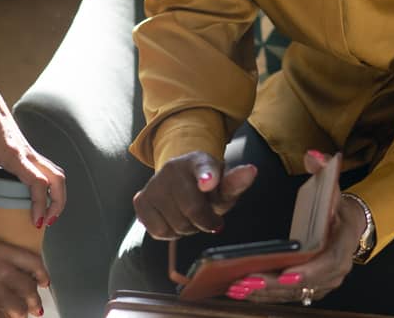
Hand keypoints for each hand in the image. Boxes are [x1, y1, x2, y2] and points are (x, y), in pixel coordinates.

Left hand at [0, 59, 66, 227]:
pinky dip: (50, 185)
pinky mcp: (27, 149)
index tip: (36, 223)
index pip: (38, 182)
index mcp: (13, 154)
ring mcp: (29, 150)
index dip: (41, 204)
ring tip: (46, 215)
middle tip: (45, 223)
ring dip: (57, 194)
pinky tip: (37, 198)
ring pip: (55, 173)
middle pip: (57, 178)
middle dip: (58, 202)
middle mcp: (27, 152)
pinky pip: (47, 169)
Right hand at [0, 228, 49, 316]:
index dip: (42, 274)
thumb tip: (4, 264)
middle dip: (35, 299)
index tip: (44, 282)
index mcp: (4, 251)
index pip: (34, 263)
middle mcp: (5, 271)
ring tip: (21, 314)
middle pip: (30, 289)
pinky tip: (3, 317)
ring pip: (20, 308)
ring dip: (22, 313)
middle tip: (36, 305)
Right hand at [132, 151, 256, 239]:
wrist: (179, 180)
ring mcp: (155, 183)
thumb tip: (252, 171)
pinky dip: (169, 232)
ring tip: (188, 215)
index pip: (204, 167)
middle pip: (193, 211)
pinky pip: (159, 231)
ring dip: (187, 228)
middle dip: (205, 222)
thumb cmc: (207, 187)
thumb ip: (236, 182)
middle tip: (207, 217)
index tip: (209, 182)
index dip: (207, 176)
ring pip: (176, 225)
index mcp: (200, 160)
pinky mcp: (141, 199)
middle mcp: (173, 168)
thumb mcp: (224, 185)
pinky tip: (172, 218)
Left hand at [222, 152, 364, 305]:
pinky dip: (266, 295)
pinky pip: (288, 296)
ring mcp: (324, 282)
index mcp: (343, 243)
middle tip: (248, 280)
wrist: (349, 224)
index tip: (286, 273)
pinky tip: (243, 290)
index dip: (310, 271)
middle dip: (275, 285)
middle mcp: (336, 269)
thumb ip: (323, 168)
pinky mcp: (310, 288)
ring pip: (294, 294)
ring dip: (266, 292)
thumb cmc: (336, 205)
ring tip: (238, 287)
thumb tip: (312, 156)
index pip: (329, 262)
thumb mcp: (333, 184)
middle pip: (306, 284)